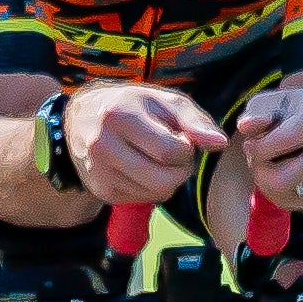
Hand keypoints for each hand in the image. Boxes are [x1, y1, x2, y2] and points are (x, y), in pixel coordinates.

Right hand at [68, 80, 229, 206]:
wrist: (82, 118)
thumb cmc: (133, 106)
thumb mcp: (164, 101)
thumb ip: (196, 121)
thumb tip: (220, 143)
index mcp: (120, 116)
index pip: (172, 152)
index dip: (187, 149)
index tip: (180, 137)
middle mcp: (103, 146)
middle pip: (164, 180)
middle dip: (180, 170)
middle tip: (174, 154)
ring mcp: (99, 172)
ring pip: (156, 194)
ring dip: (168, 180)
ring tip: (157, 159)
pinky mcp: (100, 190)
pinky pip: (142, 200)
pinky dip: (151, 187)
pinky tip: (141, 168)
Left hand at [233, 85, 302, 213]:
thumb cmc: (291, 112)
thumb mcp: (272, 103)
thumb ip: (256, 113)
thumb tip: (245, 126)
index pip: (283, 142)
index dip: (257, 147)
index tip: (252, 142)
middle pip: (280, 179)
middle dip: (259, 170)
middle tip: (259, 158)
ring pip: (283, 194)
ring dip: (267, 181)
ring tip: (272, 162)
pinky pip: (293, 203)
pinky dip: (280, 192)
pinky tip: (284, 173)